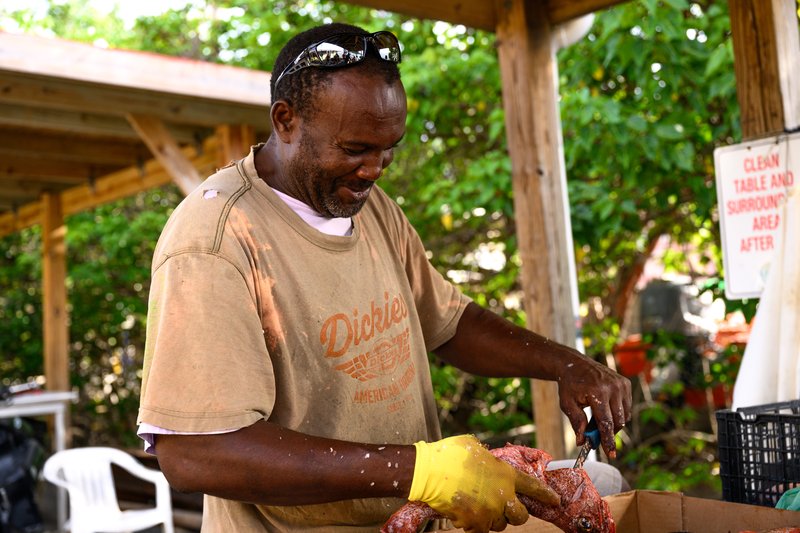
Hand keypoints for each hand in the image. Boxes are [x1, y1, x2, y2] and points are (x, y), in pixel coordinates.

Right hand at [409, 435, 559, 532]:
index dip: (546, 495)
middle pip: (520, 516)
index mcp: (505, 475)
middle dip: (516, 513)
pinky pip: (481, 530)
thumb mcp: (475, 447)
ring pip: (499, 524)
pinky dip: (475, 524)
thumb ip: (489, 459)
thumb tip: (489, 463)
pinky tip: (466, 513)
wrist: (429, 471)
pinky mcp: (473, 523)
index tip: (555, 501)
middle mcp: (501, 496)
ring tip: (479, 506)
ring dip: (493, 518)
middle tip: (506, 507)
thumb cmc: (450, 454)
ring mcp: (488, 512)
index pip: (533, 487)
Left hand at [557, 355, 631, 457]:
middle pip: (618, 421)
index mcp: (598, 392)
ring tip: (598, 419)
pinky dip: (618, 413)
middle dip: (609, 433)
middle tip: (597, 437)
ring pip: (624, 416)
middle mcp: (613, 388)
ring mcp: (621, 384)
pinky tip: (606, 409)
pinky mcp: (626, 383)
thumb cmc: (569, 385)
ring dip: (614, 423)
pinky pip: (626, 407)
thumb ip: (577, 422)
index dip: (608, 440)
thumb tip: (582, 442)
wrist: (574, 364)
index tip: (611, 453)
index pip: (606, 422)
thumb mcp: (567, 404)